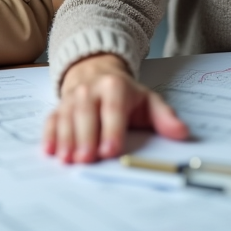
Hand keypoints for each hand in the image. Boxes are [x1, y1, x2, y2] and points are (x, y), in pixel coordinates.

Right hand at [43, 53, 188, 163]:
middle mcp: (89, 90)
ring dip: (65, 139)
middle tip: (86, 159)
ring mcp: (71, 98)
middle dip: (85, 138)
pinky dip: (49, 135)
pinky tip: (49, 150)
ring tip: (67, 159)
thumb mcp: (148, 100)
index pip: (113, 110)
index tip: (110, 150)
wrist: (96, 71)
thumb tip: (182, 133)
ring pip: (66, 118)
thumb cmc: (124, 94)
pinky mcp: (58, 106)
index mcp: (115, 87)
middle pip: (86, 114)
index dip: (111, 131)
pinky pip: (51, 120)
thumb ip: (165, 117)